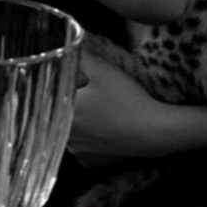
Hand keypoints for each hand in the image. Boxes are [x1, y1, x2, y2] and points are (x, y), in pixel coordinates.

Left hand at [67, 51, 172, 167]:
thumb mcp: (103, 70)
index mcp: (66, 110)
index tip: (70, 80)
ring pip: (72, 132)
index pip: (52, 96)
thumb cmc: (127, 99)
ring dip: (80, 122)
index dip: (61, 86)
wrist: (154, 131)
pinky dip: (90, 138)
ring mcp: (80, 151)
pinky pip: (84, 147)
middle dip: (70, 103)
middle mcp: (68, 135)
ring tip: (100, 110)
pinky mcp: (93, 162)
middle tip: (89, 93)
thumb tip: (68, 45)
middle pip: (60, 114)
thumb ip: (81, 56)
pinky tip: (103, 127)